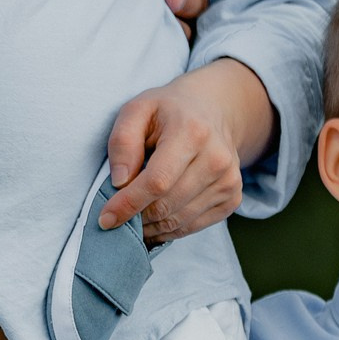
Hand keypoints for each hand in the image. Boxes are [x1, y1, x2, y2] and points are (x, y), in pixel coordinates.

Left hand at [100, 58, 274, 246]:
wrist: (214, 110)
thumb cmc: (168, 111)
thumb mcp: (138, 110)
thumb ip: (123, 142)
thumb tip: (119, 182)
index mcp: (192, 132)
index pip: (157, 181)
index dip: (128, 204)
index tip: (106, 219)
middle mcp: (216, 159)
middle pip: (166, 205)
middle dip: (136, 217)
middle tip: (117, 216)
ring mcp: (228, 181)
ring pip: (178, 221)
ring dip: (150, 226)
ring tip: (134, 218)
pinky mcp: (232, 198)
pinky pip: (193, 227)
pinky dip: (168, 229)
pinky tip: (155, 219)